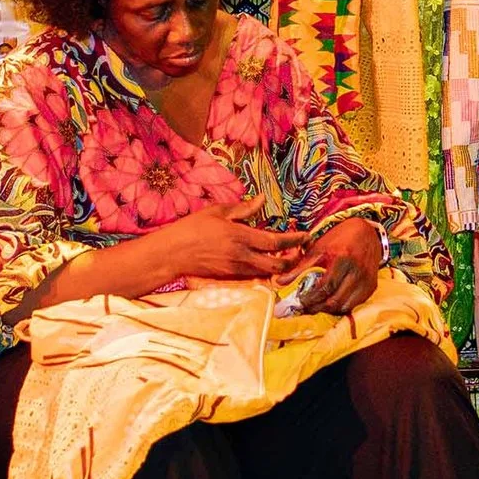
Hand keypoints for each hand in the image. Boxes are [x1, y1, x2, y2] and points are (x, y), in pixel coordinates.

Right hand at [112, 197, 305, 288]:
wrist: (172, 254)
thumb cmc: (192, 228)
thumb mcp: (217, 212)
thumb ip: (243, 209)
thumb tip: (262, 200)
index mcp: (240, 237)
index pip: (276, 242)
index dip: (294, 240)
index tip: (306, 235)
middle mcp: (241, 256)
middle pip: (278, 264)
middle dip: (294, 259)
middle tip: (301, 249)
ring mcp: (236, 270)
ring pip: (268, 272)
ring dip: (281, 266)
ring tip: (288, 255)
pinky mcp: (230, 278)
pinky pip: (255, 276)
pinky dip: (266, 270)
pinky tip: (269, 261)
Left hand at [283, 217, 383, 314]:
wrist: (366, 233)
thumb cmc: (338, 240)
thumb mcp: (318, 249)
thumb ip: (300, 267)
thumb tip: (280, 283)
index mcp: (341, 257)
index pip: (325, 286)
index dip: (311, 298)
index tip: (299, 302)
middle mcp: (356, 270)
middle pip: (335, 299)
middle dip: (318, 307)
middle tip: (306, 308)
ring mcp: (366, 279)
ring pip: (345, 305)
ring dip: (329, 310)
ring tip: (317, 307)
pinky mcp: (372, 286)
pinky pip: (355, 304)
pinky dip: (342, 307)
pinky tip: (331, 303)